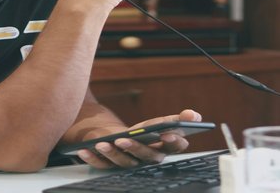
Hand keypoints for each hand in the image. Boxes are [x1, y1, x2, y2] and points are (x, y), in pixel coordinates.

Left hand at [76, 109, 201, 168]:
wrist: (119, 141)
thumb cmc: (142, 133)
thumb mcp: (157, 124)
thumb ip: (175, 120)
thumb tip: (194, 115)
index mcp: (161, 149)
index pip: (172, 147)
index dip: (172, 141)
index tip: (170, 132)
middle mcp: (146, 160)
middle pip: (144, 156)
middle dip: (135, 148)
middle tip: (124, 139)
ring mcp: (127, 164)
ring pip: (122, 163)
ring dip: (112, 154)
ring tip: (103, 143)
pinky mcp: (108, 165)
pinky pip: (100, 165)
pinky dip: (92, 158)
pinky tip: (85, 149)